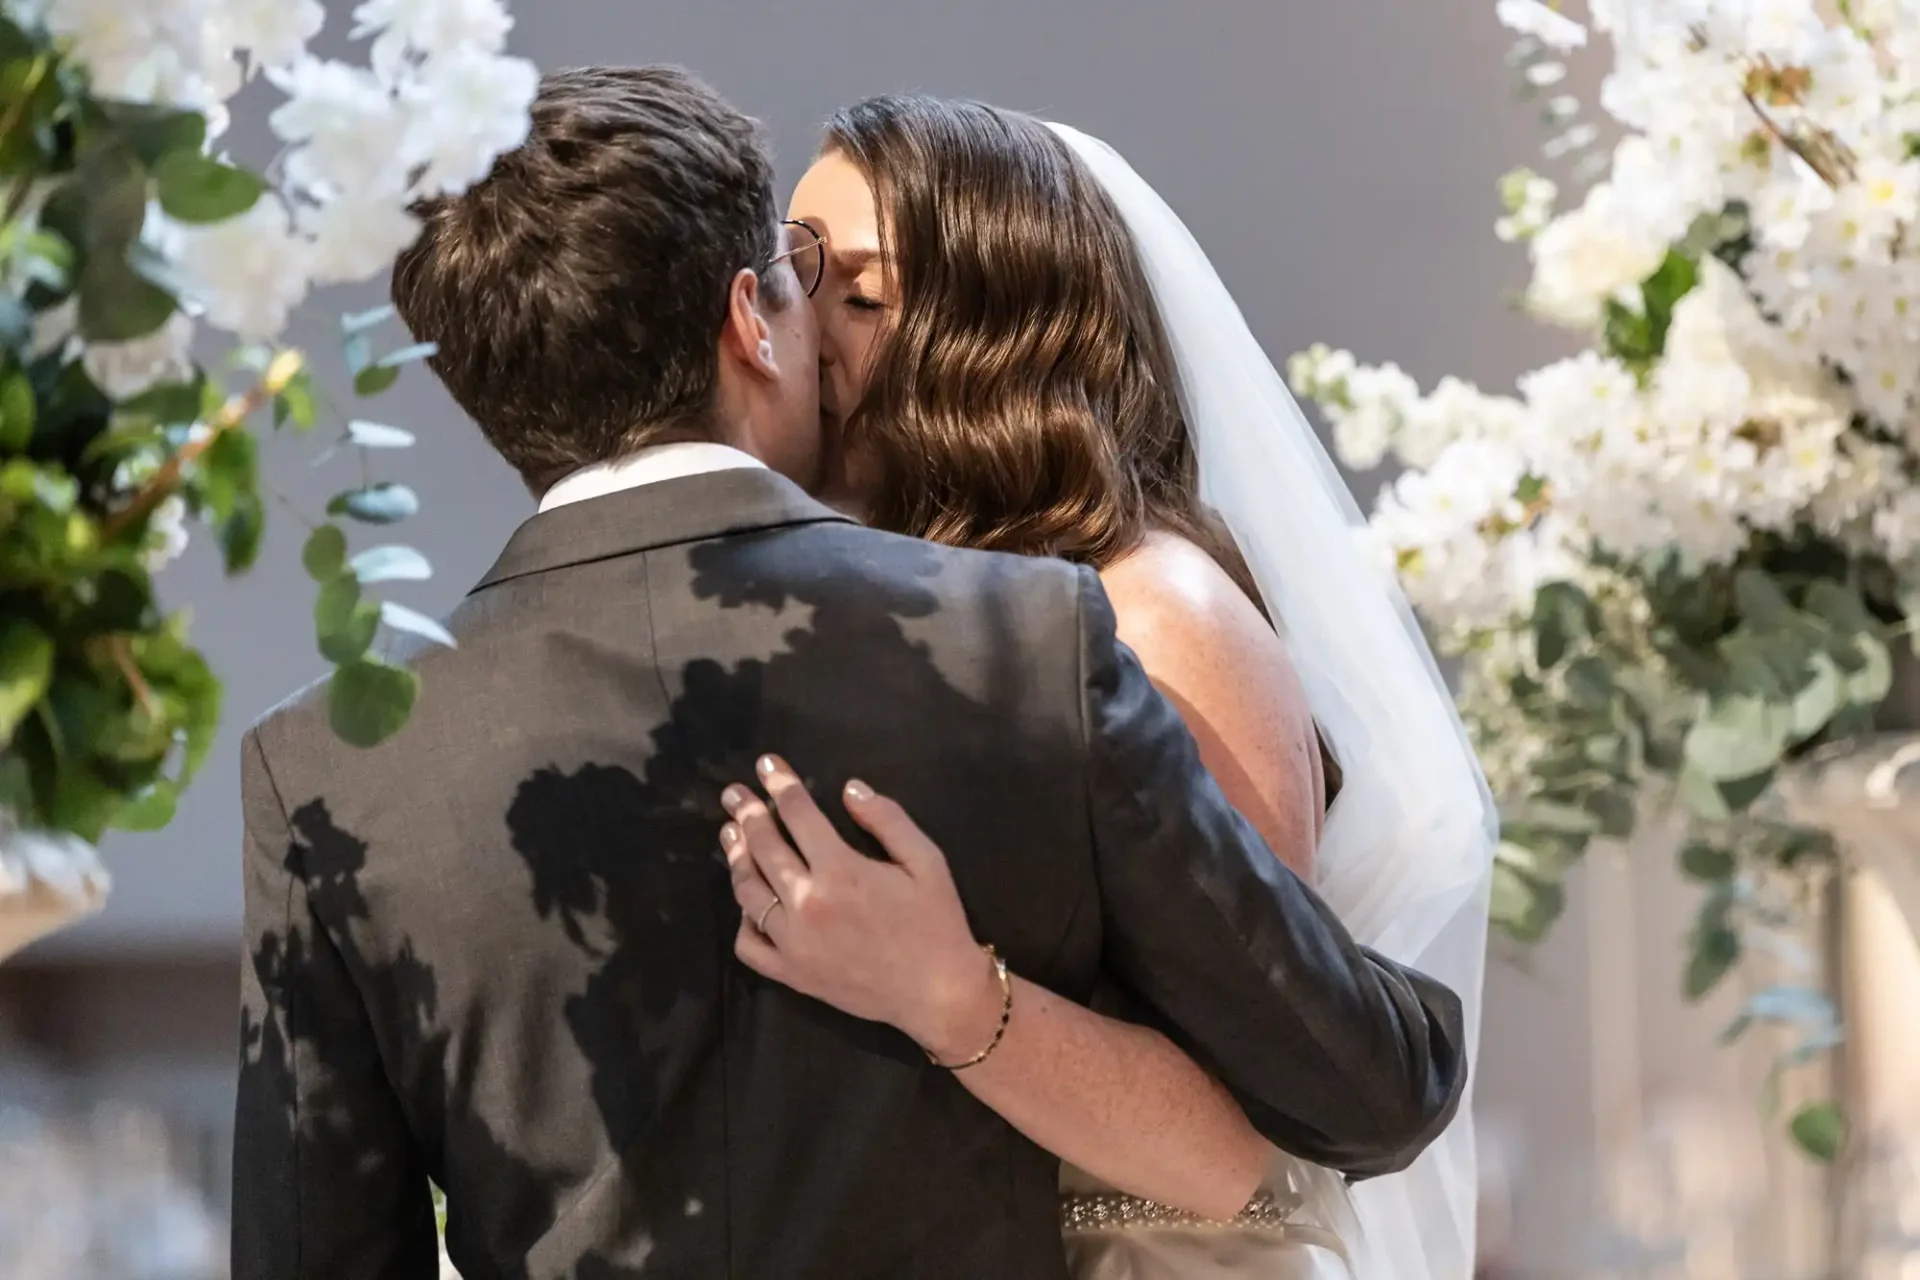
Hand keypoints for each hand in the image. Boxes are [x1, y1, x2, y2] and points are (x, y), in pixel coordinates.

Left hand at [720, 755, 1003, 1061]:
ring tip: (731, 834)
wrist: (937, 994)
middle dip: (747, 813)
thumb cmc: (936, 922)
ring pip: (747, 891)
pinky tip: (747, 901)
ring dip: (736, 857)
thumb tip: (849, 788)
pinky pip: (748, 944)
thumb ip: (887, 819)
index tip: (766, 764)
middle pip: (763, 847)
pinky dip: (742, 920)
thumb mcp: (927, 860)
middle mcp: (807, 903)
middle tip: (733, 794)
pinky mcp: (790, 973)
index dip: (779, 784)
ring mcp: (793, 942)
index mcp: (840, 870)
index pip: (797, 814)